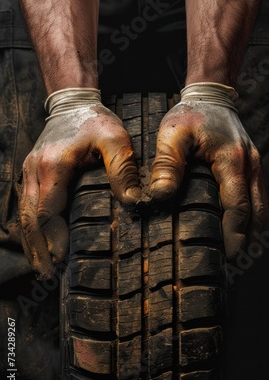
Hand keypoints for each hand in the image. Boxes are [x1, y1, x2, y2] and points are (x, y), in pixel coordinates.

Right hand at [18, 88, 140, 279]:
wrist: (72, 103)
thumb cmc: (95, 121)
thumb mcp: (115, 139)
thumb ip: (123, 169)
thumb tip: (133, 202)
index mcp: (53, 167)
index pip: (47, 213)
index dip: (52, 240)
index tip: (60, 263)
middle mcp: (35, 172)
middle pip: (29, 219)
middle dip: (38, 249)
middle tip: (48, 275)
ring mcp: (29, 173)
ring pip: (23, 215)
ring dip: (31, 242)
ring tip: (42, 268)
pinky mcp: (31, 173)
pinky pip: (25, 206)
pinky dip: (30, 228)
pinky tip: (37, 242)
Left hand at [150, 83, 268, 259]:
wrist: (211, 96)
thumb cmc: (190, 114)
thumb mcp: (172, 135)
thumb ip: (167, 165)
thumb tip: (160, 196)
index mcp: (232, 160)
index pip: (238, 206)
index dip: (235, 233)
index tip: (229, 255)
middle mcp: (250, 164)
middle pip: (257, 211)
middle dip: (247, 238)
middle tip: (233, 260)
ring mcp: (255, 165)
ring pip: (262, 205)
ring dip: (253, 229)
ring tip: (238, 250)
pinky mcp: (252, 166)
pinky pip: (259, 196)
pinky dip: (253, 215)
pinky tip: (241, 227)